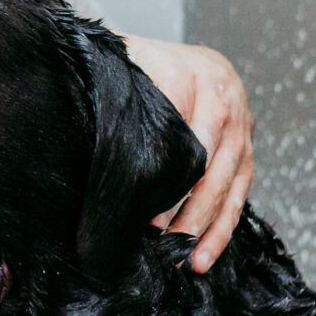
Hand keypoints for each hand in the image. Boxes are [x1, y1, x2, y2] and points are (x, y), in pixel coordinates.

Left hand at [120, 36, 253, 272]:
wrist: (189, 57)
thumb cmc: (143, 66)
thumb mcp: (122, 65)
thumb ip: (108, 88)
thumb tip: (68, 114)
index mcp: (188, 73)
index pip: (177, 127)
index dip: (161, 168)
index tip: (139, 200)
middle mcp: (222, 98)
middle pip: (207, 159)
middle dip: (184, 203)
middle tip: (157, 235)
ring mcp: (241, 126)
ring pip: (227, 182)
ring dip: (206, 224)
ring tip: (185, 257)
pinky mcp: (248, 150)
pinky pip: (239, 193)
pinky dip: (223, 228)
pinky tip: (203, 255)